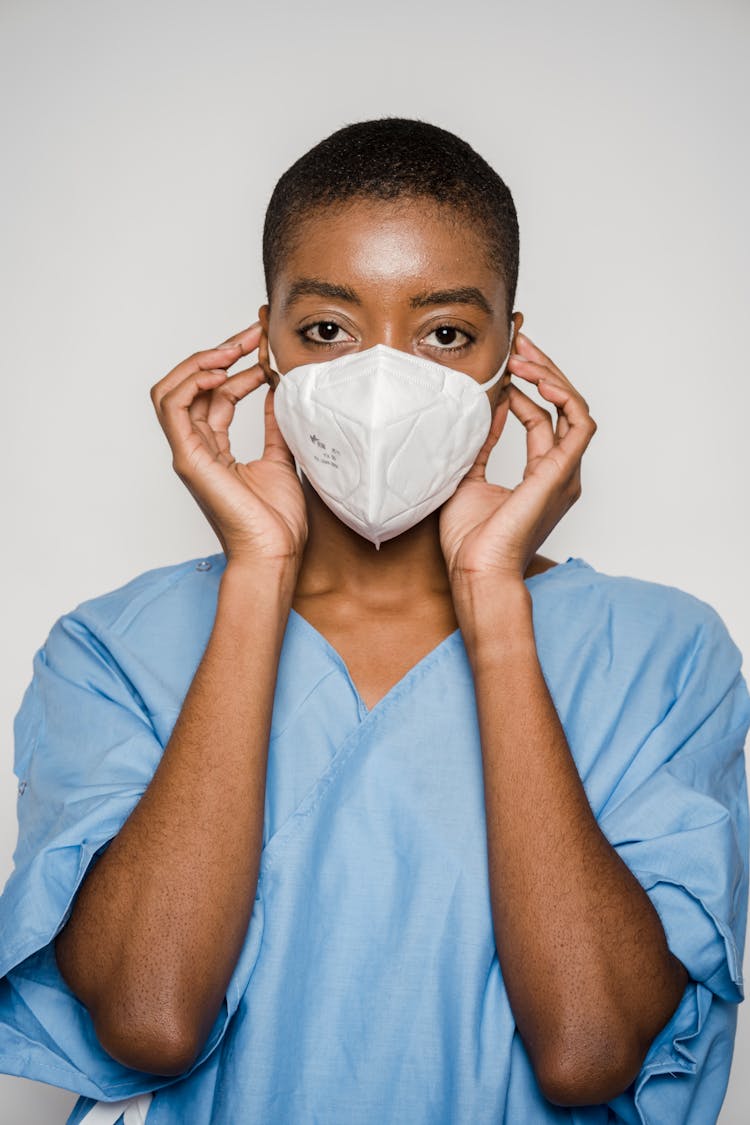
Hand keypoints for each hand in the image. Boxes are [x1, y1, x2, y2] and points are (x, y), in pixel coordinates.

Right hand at [151, 322, 307, 568]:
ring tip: (235, 347)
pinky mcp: (188, 459)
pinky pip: (173, 408)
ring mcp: (189, 453)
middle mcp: (197, 448)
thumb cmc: (277, 521)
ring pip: (172, 390)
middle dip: (220, 352)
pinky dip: (192, 382)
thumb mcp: (282, 458)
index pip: (216, 394)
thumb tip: (278, 392)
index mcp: (215, 449)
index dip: (238, 365)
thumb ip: (274, 425)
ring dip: (202, 361)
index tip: (266, 349)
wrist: (275, 553)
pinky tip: (221, 372)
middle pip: (193, 386)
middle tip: (252, 334)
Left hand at [439, 331, 595, 584]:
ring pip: (574, 409)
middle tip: (519, 345)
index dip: (526, 389)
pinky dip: (565, 397)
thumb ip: (480, 443)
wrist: (475, 570)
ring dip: (552, 378)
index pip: (542, 419)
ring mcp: (564, 473)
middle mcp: (559, 472)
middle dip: (542, 372)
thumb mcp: (467, 476)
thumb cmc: (470, 539)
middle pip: (562, 408)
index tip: (504, 367)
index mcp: (540, 475)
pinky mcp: (561, 474)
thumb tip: (486, 409)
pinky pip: (579, 425)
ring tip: (524, 357)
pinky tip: (541, 380)